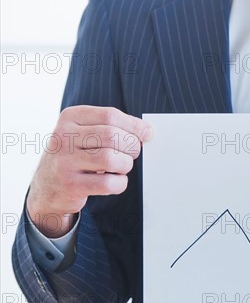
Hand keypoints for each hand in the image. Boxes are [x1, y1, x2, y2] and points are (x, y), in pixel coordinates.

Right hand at [26, 106, 152, 237]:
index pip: (110, 115)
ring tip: (121, 167)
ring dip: (125, 165)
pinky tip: (115, 182)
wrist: (48, 187)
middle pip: (112, 136)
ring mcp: (64, 161)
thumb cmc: (77, 156)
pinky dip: (119, 183)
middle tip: (132, 154)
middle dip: (131, 146)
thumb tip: (147, 131)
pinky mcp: (70, 185)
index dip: (135, 125)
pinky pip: (107, 183)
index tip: (147, 134)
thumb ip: (114, 128)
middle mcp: (63, 137)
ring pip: (111, 159)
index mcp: (69, 118)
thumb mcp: (86, 133)